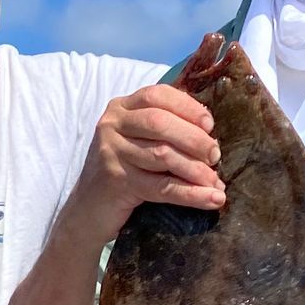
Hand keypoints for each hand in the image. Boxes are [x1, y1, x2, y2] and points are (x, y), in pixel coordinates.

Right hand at [62, 85, 224, 247]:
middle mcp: (112, 125)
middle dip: (195, 139)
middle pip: (160, 123)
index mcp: (121, 107)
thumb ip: (164, 128)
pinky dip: (191, 194)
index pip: (158, 95)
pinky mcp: (117, 182)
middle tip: (215, 156)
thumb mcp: (137, 141)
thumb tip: (210, 134)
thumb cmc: (123, 171)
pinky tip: (212, 199)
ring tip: (216, 183)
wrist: (88, 208)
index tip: (210, 125)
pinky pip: (162, 187)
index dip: (188, 107)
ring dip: (196, 170)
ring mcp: (111, 153)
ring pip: (162, 155)